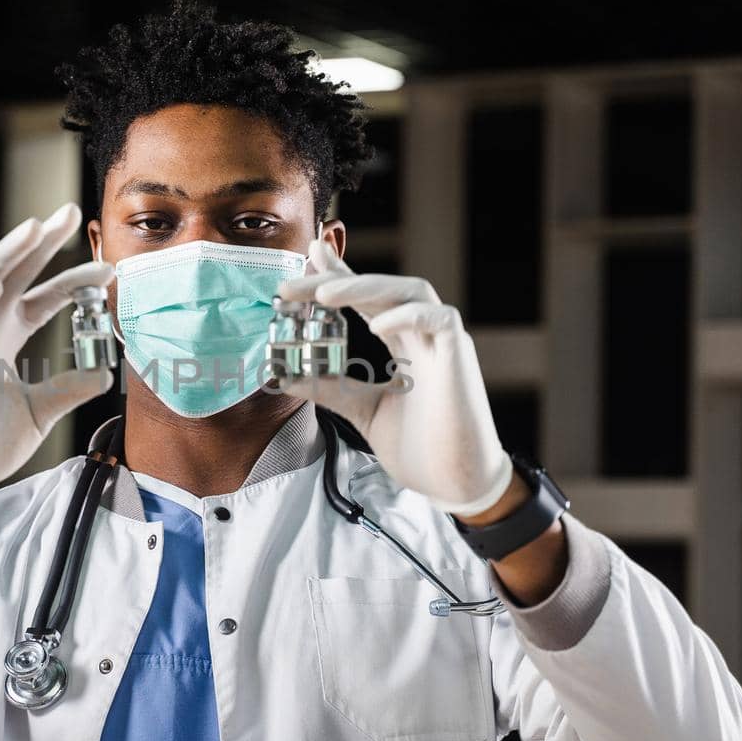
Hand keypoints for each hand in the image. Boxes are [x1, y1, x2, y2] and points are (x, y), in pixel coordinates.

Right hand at [0, 203, 113, 524]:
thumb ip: (67, 389)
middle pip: (12, 275)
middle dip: (39, 243)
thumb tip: (104, 373)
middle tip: (69, 212)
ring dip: (5, 256)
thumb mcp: (40, 413)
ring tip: (33, 230)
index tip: (110, 272)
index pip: (42, 297)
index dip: (72, 282)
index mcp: (6, 338)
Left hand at [275, 240, 513, 515]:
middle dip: (336, 279)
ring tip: (325, 294)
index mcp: (403, 344)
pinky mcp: (459, 357)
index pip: (369, 297)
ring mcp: (443, 343)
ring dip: (365, 287)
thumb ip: (329, 388)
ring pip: (410, 291)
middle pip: (381, 288)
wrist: (455, 484)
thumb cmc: (420, 448)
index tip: (309, 256)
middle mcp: (422, 335)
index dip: (341, 273)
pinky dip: (408, 316)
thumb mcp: (361, 411)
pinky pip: (439, 319)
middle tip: (292, 285)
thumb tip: (283, 375)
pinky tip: (378, 325)